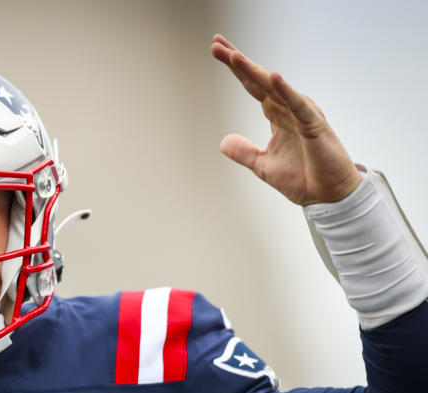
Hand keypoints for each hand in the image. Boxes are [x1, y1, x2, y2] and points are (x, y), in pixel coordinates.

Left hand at [211, 35, 361, 205]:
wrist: (327, 197)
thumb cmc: (302, 177)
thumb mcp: (263, 165)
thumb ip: (244, 152)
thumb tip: (223, 141)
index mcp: (278, 115)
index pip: (252, 87)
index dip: (236, 70)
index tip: (217, 51)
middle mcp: (289, 109)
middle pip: (259, 80)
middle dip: (238, 62)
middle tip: (216, 44)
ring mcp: (302, 115)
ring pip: (274, 88)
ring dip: (254, 72)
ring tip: (234, 56)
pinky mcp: (314, 126)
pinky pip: (298, 105)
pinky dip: (286, 91)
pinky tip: (272, 77)